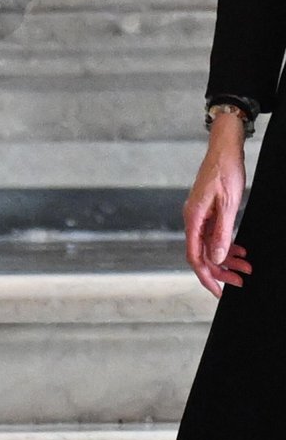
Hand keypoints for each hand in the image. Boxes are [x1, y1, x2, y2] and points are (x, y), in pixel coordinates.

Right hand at [184, 113, 251, 295]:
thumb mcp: (228, 205)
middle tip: (240, 281)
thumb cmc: (224, 171)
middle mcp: (193, 219)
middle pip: (203, 255)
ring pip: (210, 246)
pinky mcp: (208, 211)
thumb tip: (216, 258)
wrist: (225, 148)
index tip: (220, 291)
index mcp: (193, 219)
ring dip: (227, 259)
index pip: (195, 257)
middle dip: (221, 270)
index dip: (207, 277)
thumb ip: (221, 233)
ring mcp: (200, 216)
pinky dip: (227, 245)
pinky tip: (240, 251)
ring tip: (246, 268)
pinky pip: (215, 235)